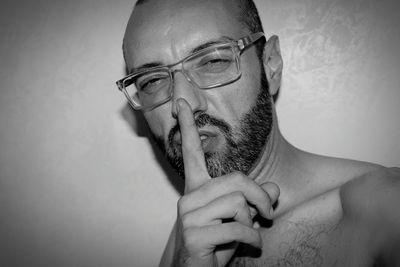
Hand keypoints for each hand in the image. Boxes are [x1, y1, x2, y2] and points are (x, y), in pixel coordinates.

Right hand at [172, 98, 278, 266]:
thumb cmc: (217, 244)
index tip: (181, 104)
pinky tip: (250, 245)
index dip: (187, 127)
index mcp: (196, 189)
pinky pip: (238, 227)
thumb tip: (273, 188)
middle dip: (260, 196)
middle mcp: (189, 197)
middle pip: (236, 179)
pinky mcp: (194, 234)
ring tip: (248, 232)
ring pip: (238, 203)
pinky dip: (252, 238)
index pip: (190, 152)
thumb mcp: (239, 219)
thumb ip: (254, 200)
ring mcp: (188, 215)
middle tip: (268, 213)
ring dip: (252, 221)